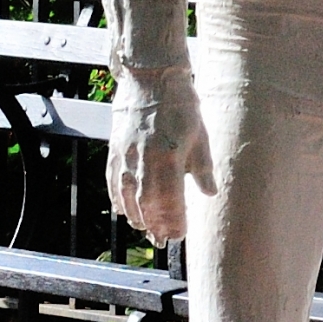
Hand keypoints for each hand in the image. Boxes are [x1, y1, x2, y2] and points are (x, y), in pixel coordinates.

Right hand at [108, 67, 214, 244]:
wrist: (150, 80)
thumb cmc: (180, 107)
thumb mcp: (199, 136)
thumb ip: (203, 167)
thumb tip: (210, 192)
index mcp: (168, 159)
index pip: (170, 201)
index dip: (173, 221)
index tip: (179, 236)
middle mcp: (143, 162)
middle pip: (146, 204)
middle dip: (154, 226)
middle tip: (162, 241)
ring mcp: (125, 157)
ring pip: (127, 196)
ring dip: (136, 216)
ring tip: (144, 230)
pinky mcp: (114, 150)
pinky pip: (113, 181)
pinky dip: (117, 199)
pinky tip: (122, 211)